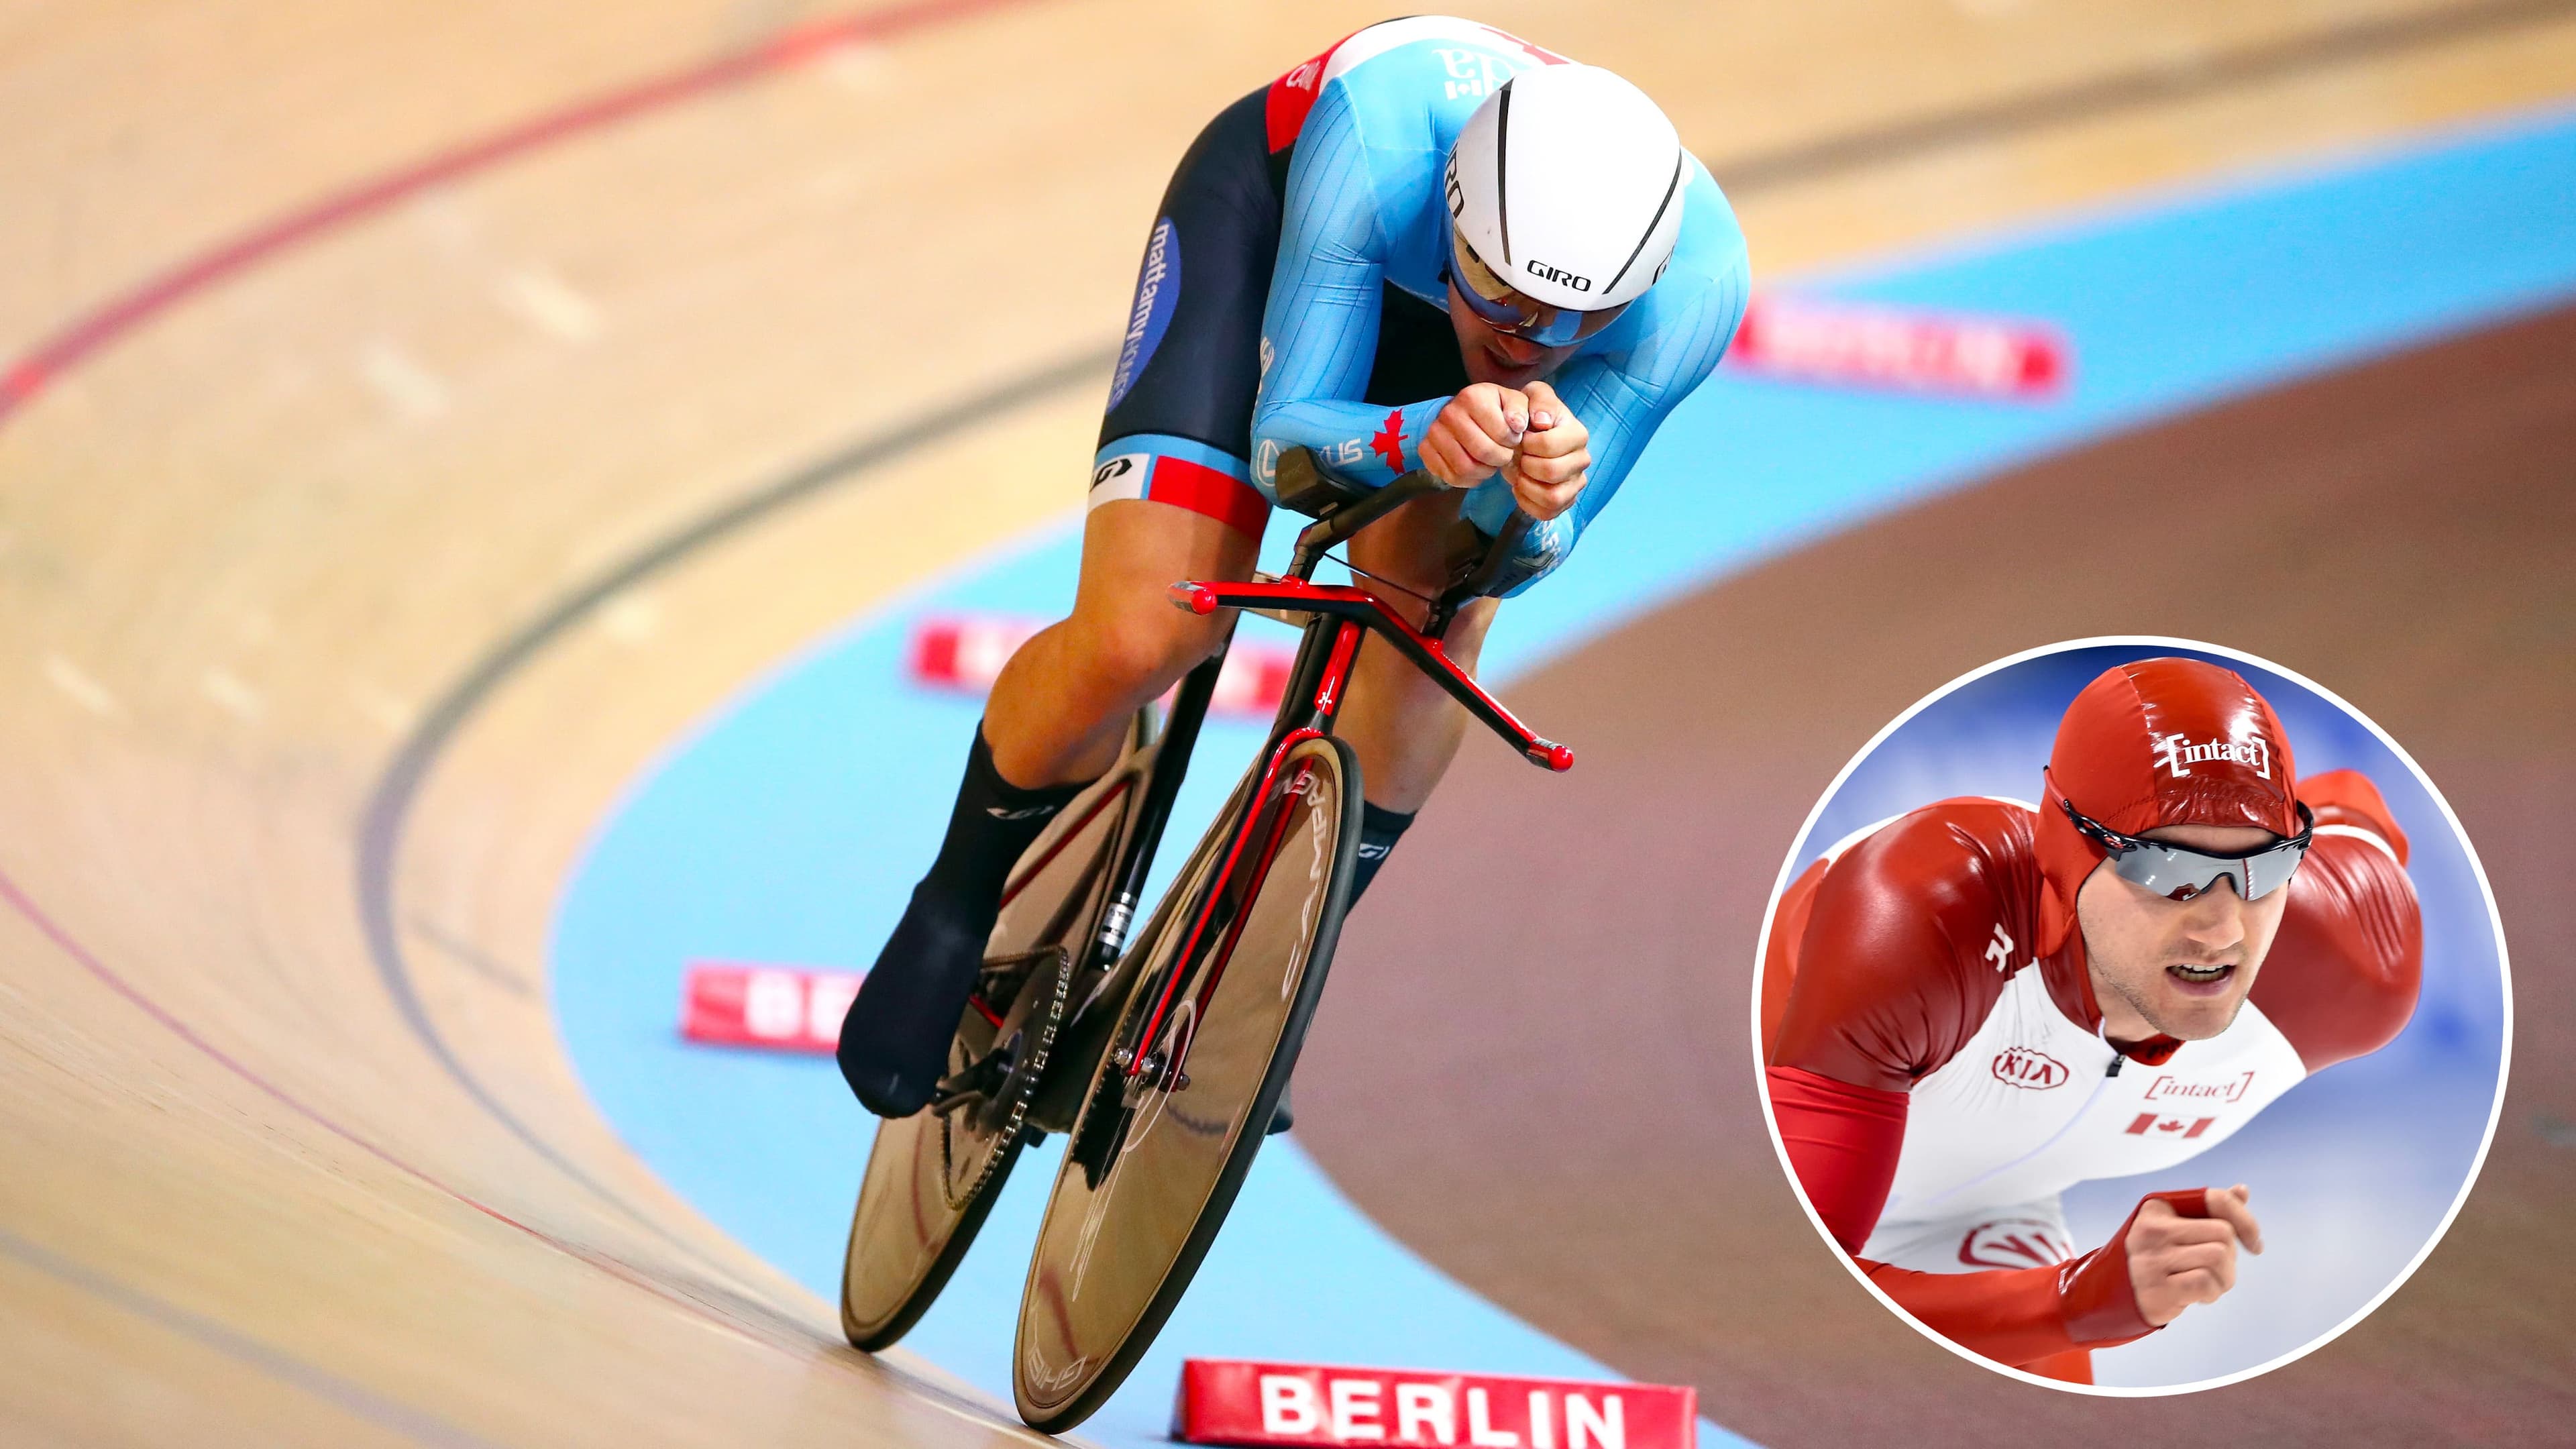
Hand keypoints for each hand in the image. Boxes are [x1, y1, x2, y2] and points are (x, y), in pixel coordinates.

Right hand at [1421, 383, 1529, 489]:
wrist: (1465, 413)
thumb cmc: (1495, 409)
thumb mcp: (1514, 401)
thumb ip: (1522, 409)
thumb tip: (1518, 425)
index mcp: (1472, 396)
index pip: (1501, 433)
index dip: (1513, 442)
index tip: (1513, 439)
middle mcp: (1449, 413)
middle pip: (1482, 452)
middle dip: (1500, 459)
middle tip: (1504, 454)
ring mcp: (1434, 432)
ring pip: (1465, 468)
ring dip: (1485, 471)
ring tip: (1491, 462)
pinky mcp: (1426, 450)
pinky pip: (1451, 477)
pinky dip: (1468, 479)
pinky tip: (1476, 468)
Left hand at [1501, 379, 1589, 520]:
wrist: (1527, 436)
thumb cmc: (1531, 414)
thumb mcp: (1533, 395)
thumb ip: (1539, 399)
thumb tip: (1542, 422)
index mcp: (1578, 434)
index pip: (1549, 446)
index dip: (1528, 445)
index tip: (1521, 438)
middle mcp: (1583, 460)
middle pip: (1552, 472)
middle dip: (1526, 466)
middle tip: (1518, 457)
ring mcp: (1576, 483)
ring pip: (1553, 497)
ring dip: (1527, 487)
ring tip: (1519, 473)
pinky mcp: (1566, 501)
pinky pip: (1548, 513)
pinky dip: (1528, 503)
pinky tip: (1521, 488)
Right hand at [2127, 1184, 2263, 1326]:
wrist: (2120, 1294)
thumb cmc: (2159, 1257)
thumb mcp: (2178, 1228)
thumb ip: (2210, 1210)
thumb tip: (2242, 1191)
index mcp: (2158, 1207)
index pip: (2216, 1200)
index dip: (2246, 1222)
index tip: (2255, 1245)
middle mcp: (2151, 1229)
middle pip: (2224, 1234)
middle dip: (2231, 1257)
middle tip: (2216, 1269)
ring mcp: (2152, 1259)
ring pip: (2219, 1258)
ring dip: (2224, 1278)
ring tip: (2207, 1283)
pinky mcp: (2157, 1288)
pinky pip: (2206, 1283)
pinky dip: (2212, 1293)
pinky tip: (2198, 1295)